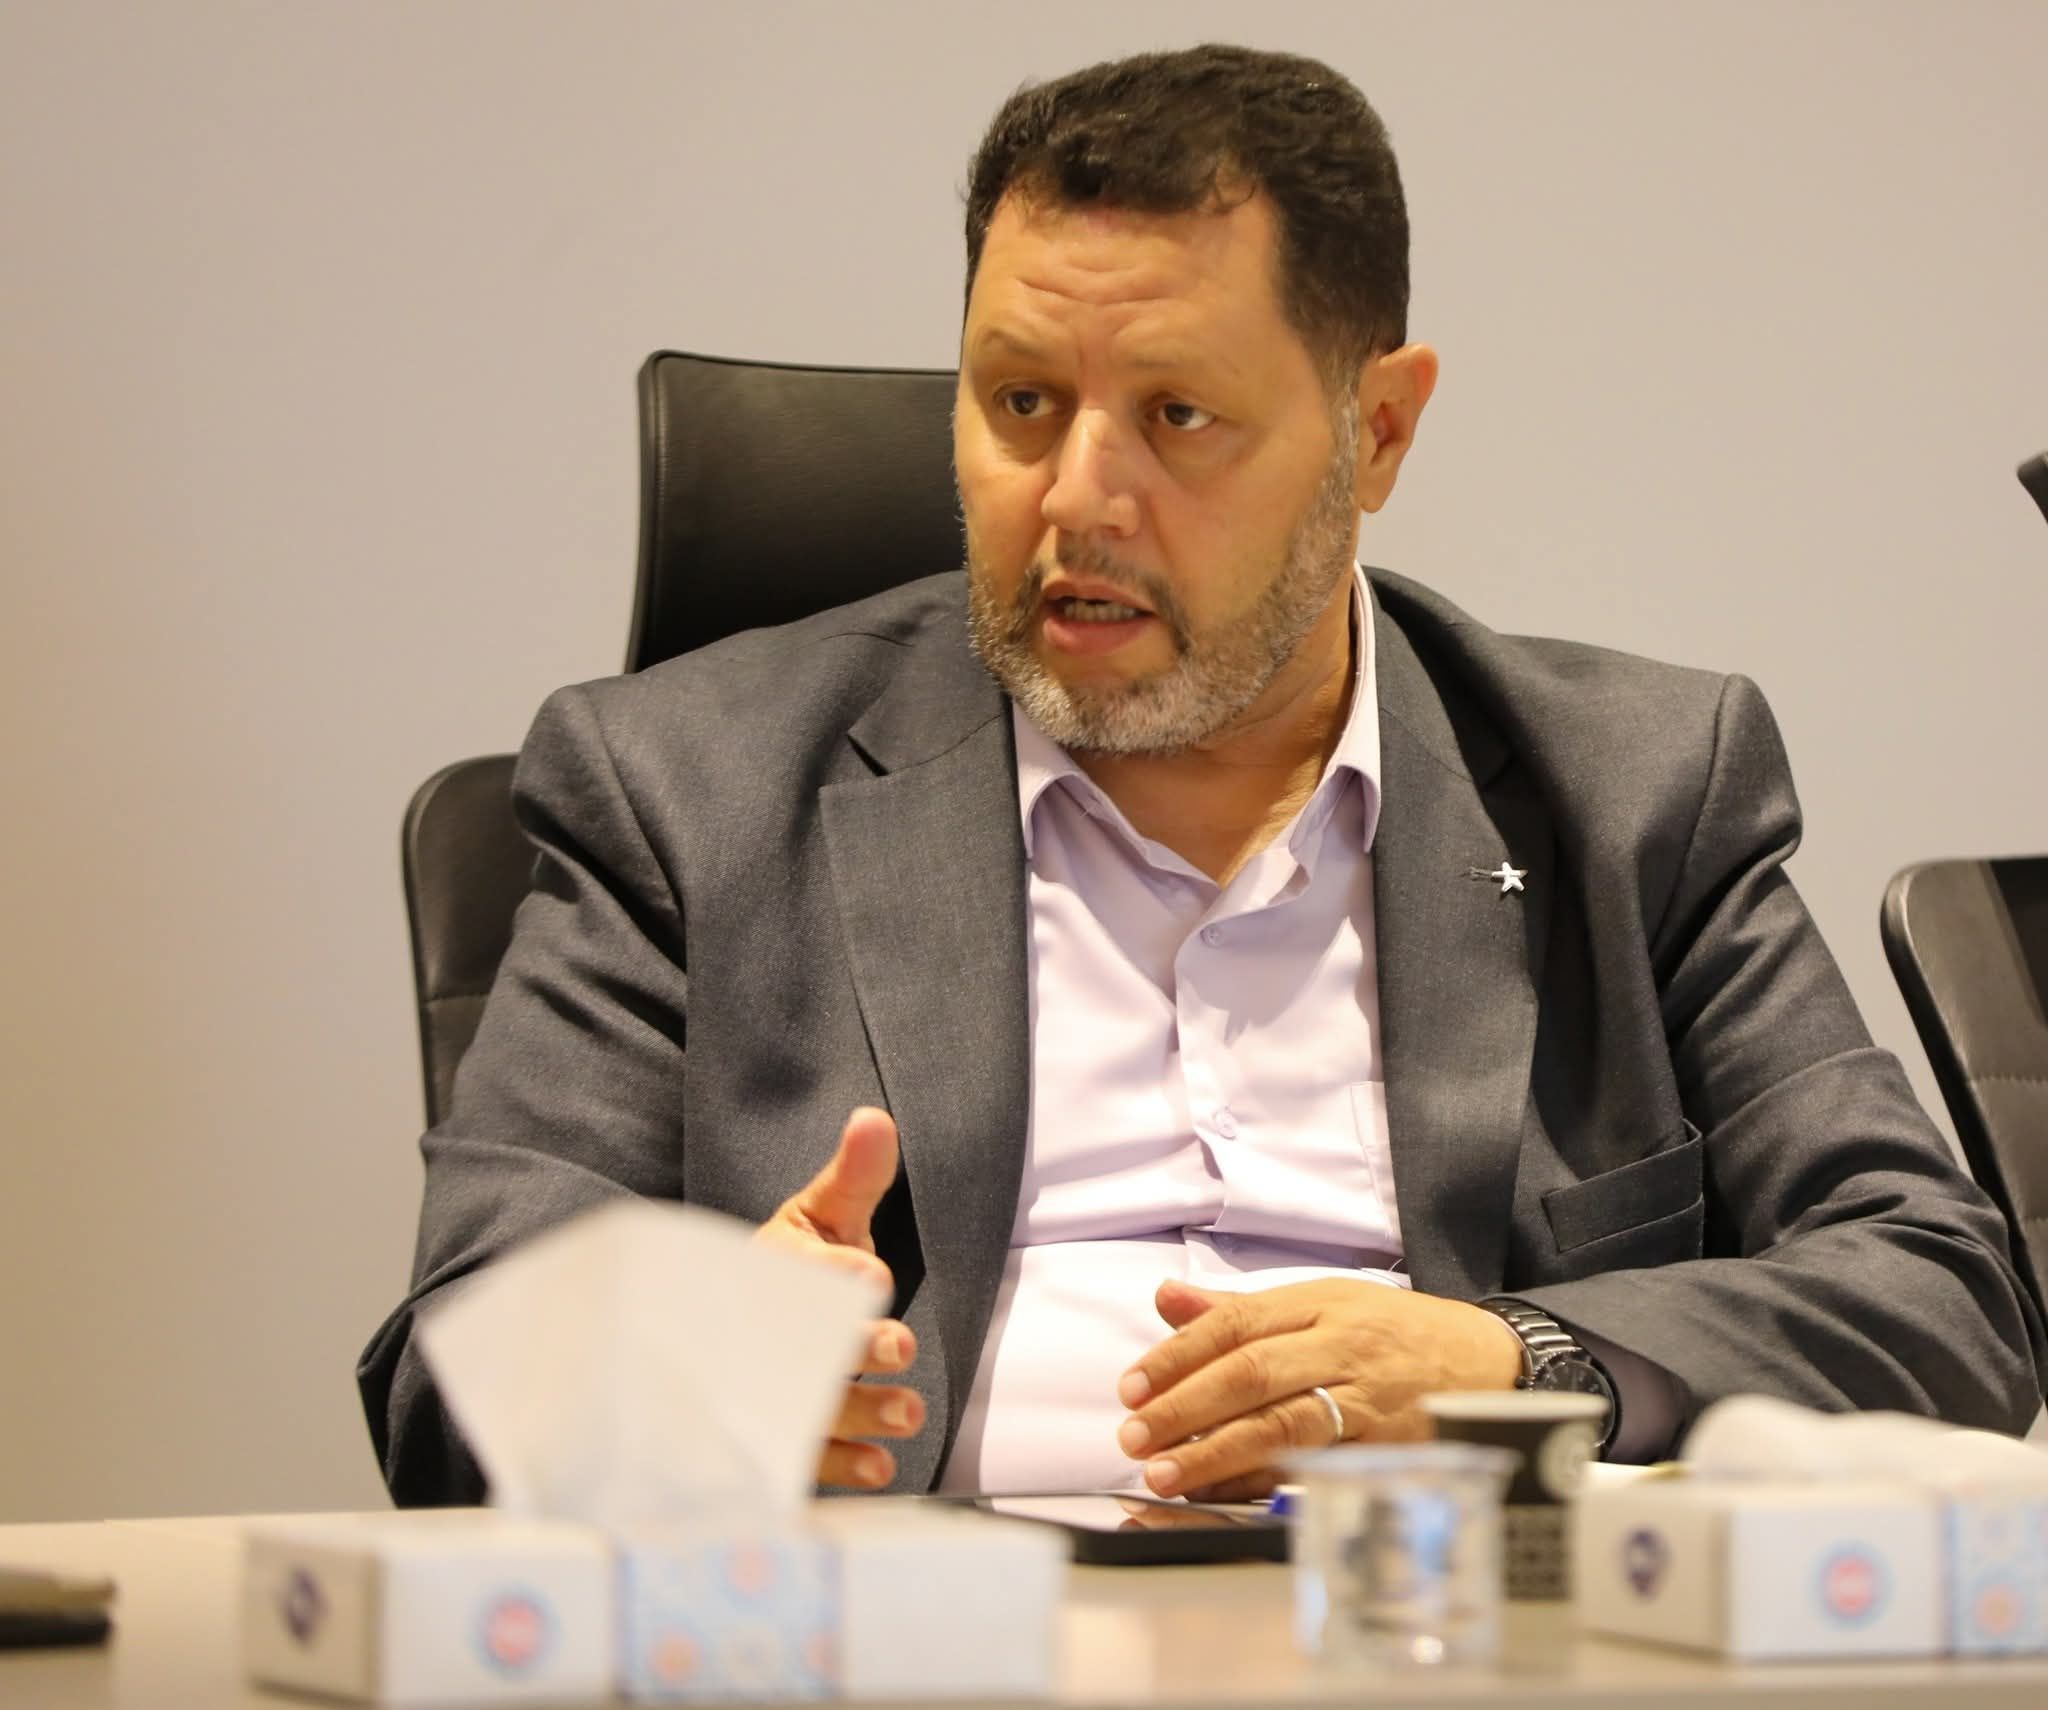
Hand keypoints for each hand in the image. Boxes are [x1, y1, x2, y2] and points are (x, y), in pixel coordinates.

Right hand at [754, 1106, 925, 1488]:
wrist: (735, 1323)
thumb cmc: (792, 1266)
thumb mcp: (821, 1214)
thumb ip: (854, 1177)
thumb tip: (876, 1121)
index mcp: (767, 1270)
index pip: (796, 1273)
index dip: (834, 1275)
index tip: (872, 1275)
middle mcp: (759, 1335)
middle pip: (801, 1347)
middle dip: (852, 1347)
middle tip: (897, 1346)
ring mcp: (766, 1391)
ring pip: (808, 1408)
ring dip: (860, 1411)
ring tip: (909, 1411)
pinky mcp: (781, 1438)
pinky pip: (806, 1459)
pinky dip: (842, 1465)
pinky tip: (881, 1465)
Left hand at [1114, 1278, 1523, 1501]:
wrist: (1495, 1363)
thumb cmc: (1396, 1333)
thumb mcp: (1324, 1302)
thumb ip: (1240, 1308)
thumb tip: (1166, 1299)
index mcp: (1320, 1302)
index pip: (1235, 1323)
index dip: (1176, 1355)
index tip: (1131, 1386)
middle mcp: (1342, 1345)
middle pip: (1250, 1372)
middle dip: (1183, 1405)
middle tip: (1133, 1434)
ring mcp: (1367, 1399)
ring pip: (1281, 1422)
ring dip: (1214, 1451)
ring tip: (1164, 1473)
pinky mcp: (1387, 1447)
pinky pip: (1315, 1465)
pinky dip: (1263, 1481)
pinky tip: (1221, 1492)